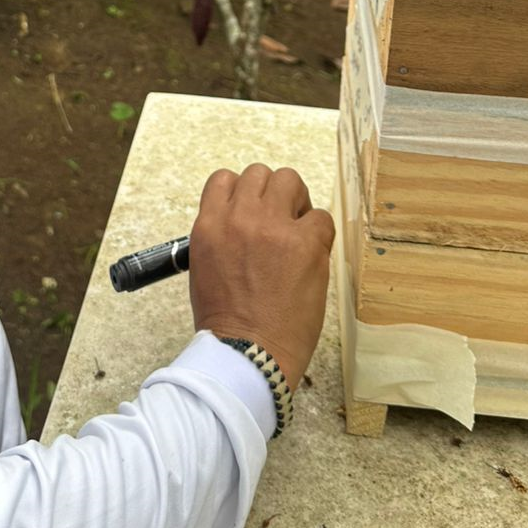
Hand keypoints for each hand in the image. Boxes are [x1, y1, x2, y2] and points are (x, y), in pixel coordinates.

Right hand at [188, 163, 334, 390]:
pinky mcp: (305, 244)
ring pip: (289, 179)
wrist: (248, 354)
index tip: (253, 211)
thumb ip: (222, 237)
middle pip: (258, 173)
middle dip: (271, 194)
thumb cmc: (226, 322)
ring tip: (298, 230)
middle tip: (280, 221)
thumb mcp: (205, 268)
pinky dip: (319, 233)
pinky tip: (313, 255)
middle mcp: (238, 218)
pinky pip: (322, 217)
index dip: (242, 193)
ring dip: (296, 201)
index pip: (223, 180)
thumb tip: (246, 226)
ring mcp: (273, 228)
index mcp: (209, 226)